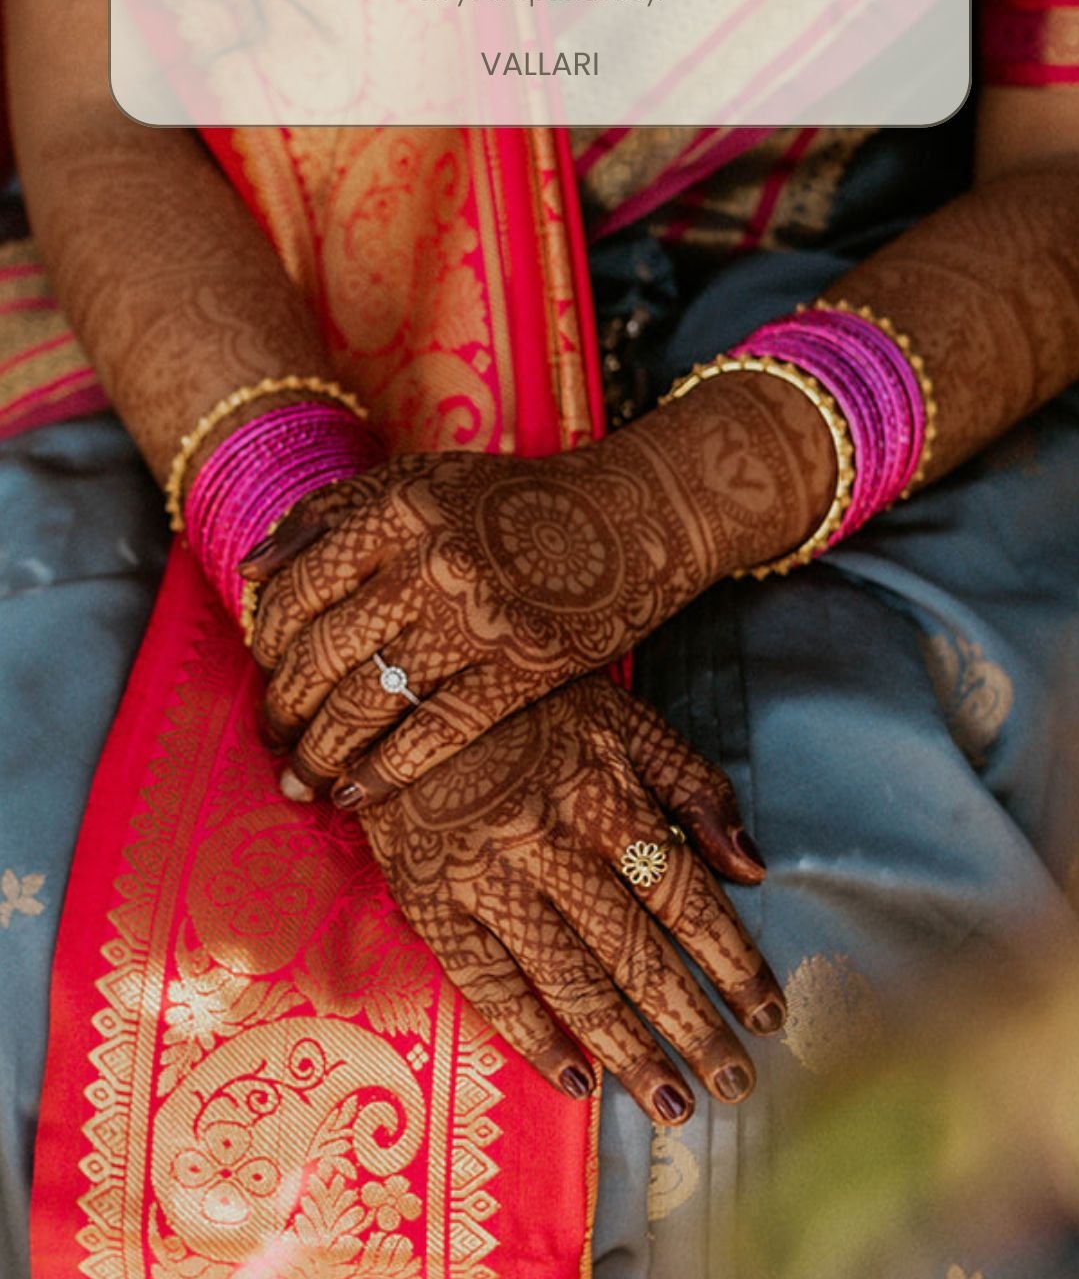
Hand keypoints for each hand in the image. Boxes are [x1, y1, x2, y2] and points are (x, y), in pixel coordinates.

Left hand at [243, 373, 831, 800]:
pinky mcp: (520, 670)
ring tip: (295, 779)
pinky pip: (432, 734)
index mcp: (398, 507)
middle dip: (282, 708)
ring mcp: (477, 619)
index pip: (299, 584)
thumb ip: (330, 513)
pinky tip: (353, 797)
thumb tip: (249, 571)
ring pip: (366, 702)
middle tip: (268, 737)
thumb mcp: (419, 481)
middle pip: (323, 652)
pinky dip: (382, 773)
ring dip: (317, 752)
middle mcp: (430, 560)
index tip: (262, 666)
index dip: (265, 640)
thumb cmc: (509, 501)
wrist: (628, 516)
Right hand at [355, 676, 785, 1122]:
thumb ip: (691, 783)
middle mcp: (552, 844)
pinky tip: (576, 1080)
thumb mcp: (620, 716)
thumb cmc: (526, 701)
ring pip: (570, 979)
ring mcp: (488, 877)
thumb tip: (752, 865)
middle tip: (735, 1083)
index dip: (732, 959)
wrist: (403, 689)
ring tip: (673, 1103)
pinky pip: (486, 981)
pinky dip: (531, 1036)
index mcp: (605, 796)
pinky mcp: (431, 899)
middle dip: (692, 1023)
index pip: (684, 895)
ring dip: (628, 1048)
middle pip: (636, 951)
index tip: (769, 1012)